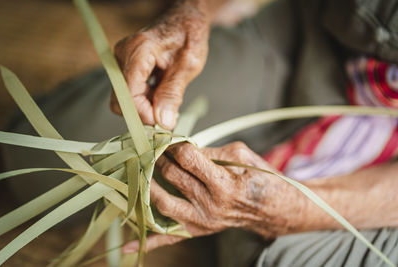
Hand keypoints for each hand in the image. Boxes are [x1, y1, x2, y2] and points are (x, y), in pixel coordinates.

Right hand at [111, 3, 209, 128]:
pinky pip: (129, 93)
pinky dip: (145, 99)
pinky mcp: (125, 67)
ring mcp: (121, 61)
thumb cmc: (189, 35)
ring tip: (168, 100)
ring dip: (146, 107)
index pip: (129, 95)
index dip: (144, 114)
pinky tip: (161, 93)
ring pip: (124, 99)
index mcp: (139, 51)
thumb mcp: (188, 66)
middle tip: (168, 114)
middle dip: (144, 113)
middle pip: (121, 100)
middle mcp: (123, 55)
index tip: (164, 122)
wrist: (185, 19)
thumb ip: (173, 94)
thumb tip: (162, 122)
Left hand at [123, 142, 308, 252]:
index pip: (187, 158)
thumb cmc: (261, 179)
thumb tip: (183, 149)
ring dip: (147, 184)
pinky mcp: (197, 231)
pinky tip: (127, 245)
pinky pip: (170, 238)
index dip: (175, 144)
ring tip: (141, 169)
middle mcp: (210, 205)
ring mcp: (201, 221)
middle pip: (171, 176)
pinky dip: (149, 242)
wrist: (274, 210)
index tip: (170, 138)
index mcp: (224, 183)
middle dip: (159, 157)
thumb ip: (211, 151)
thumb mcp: (242, 156)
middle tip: (151, 147)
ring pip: (162, 202)